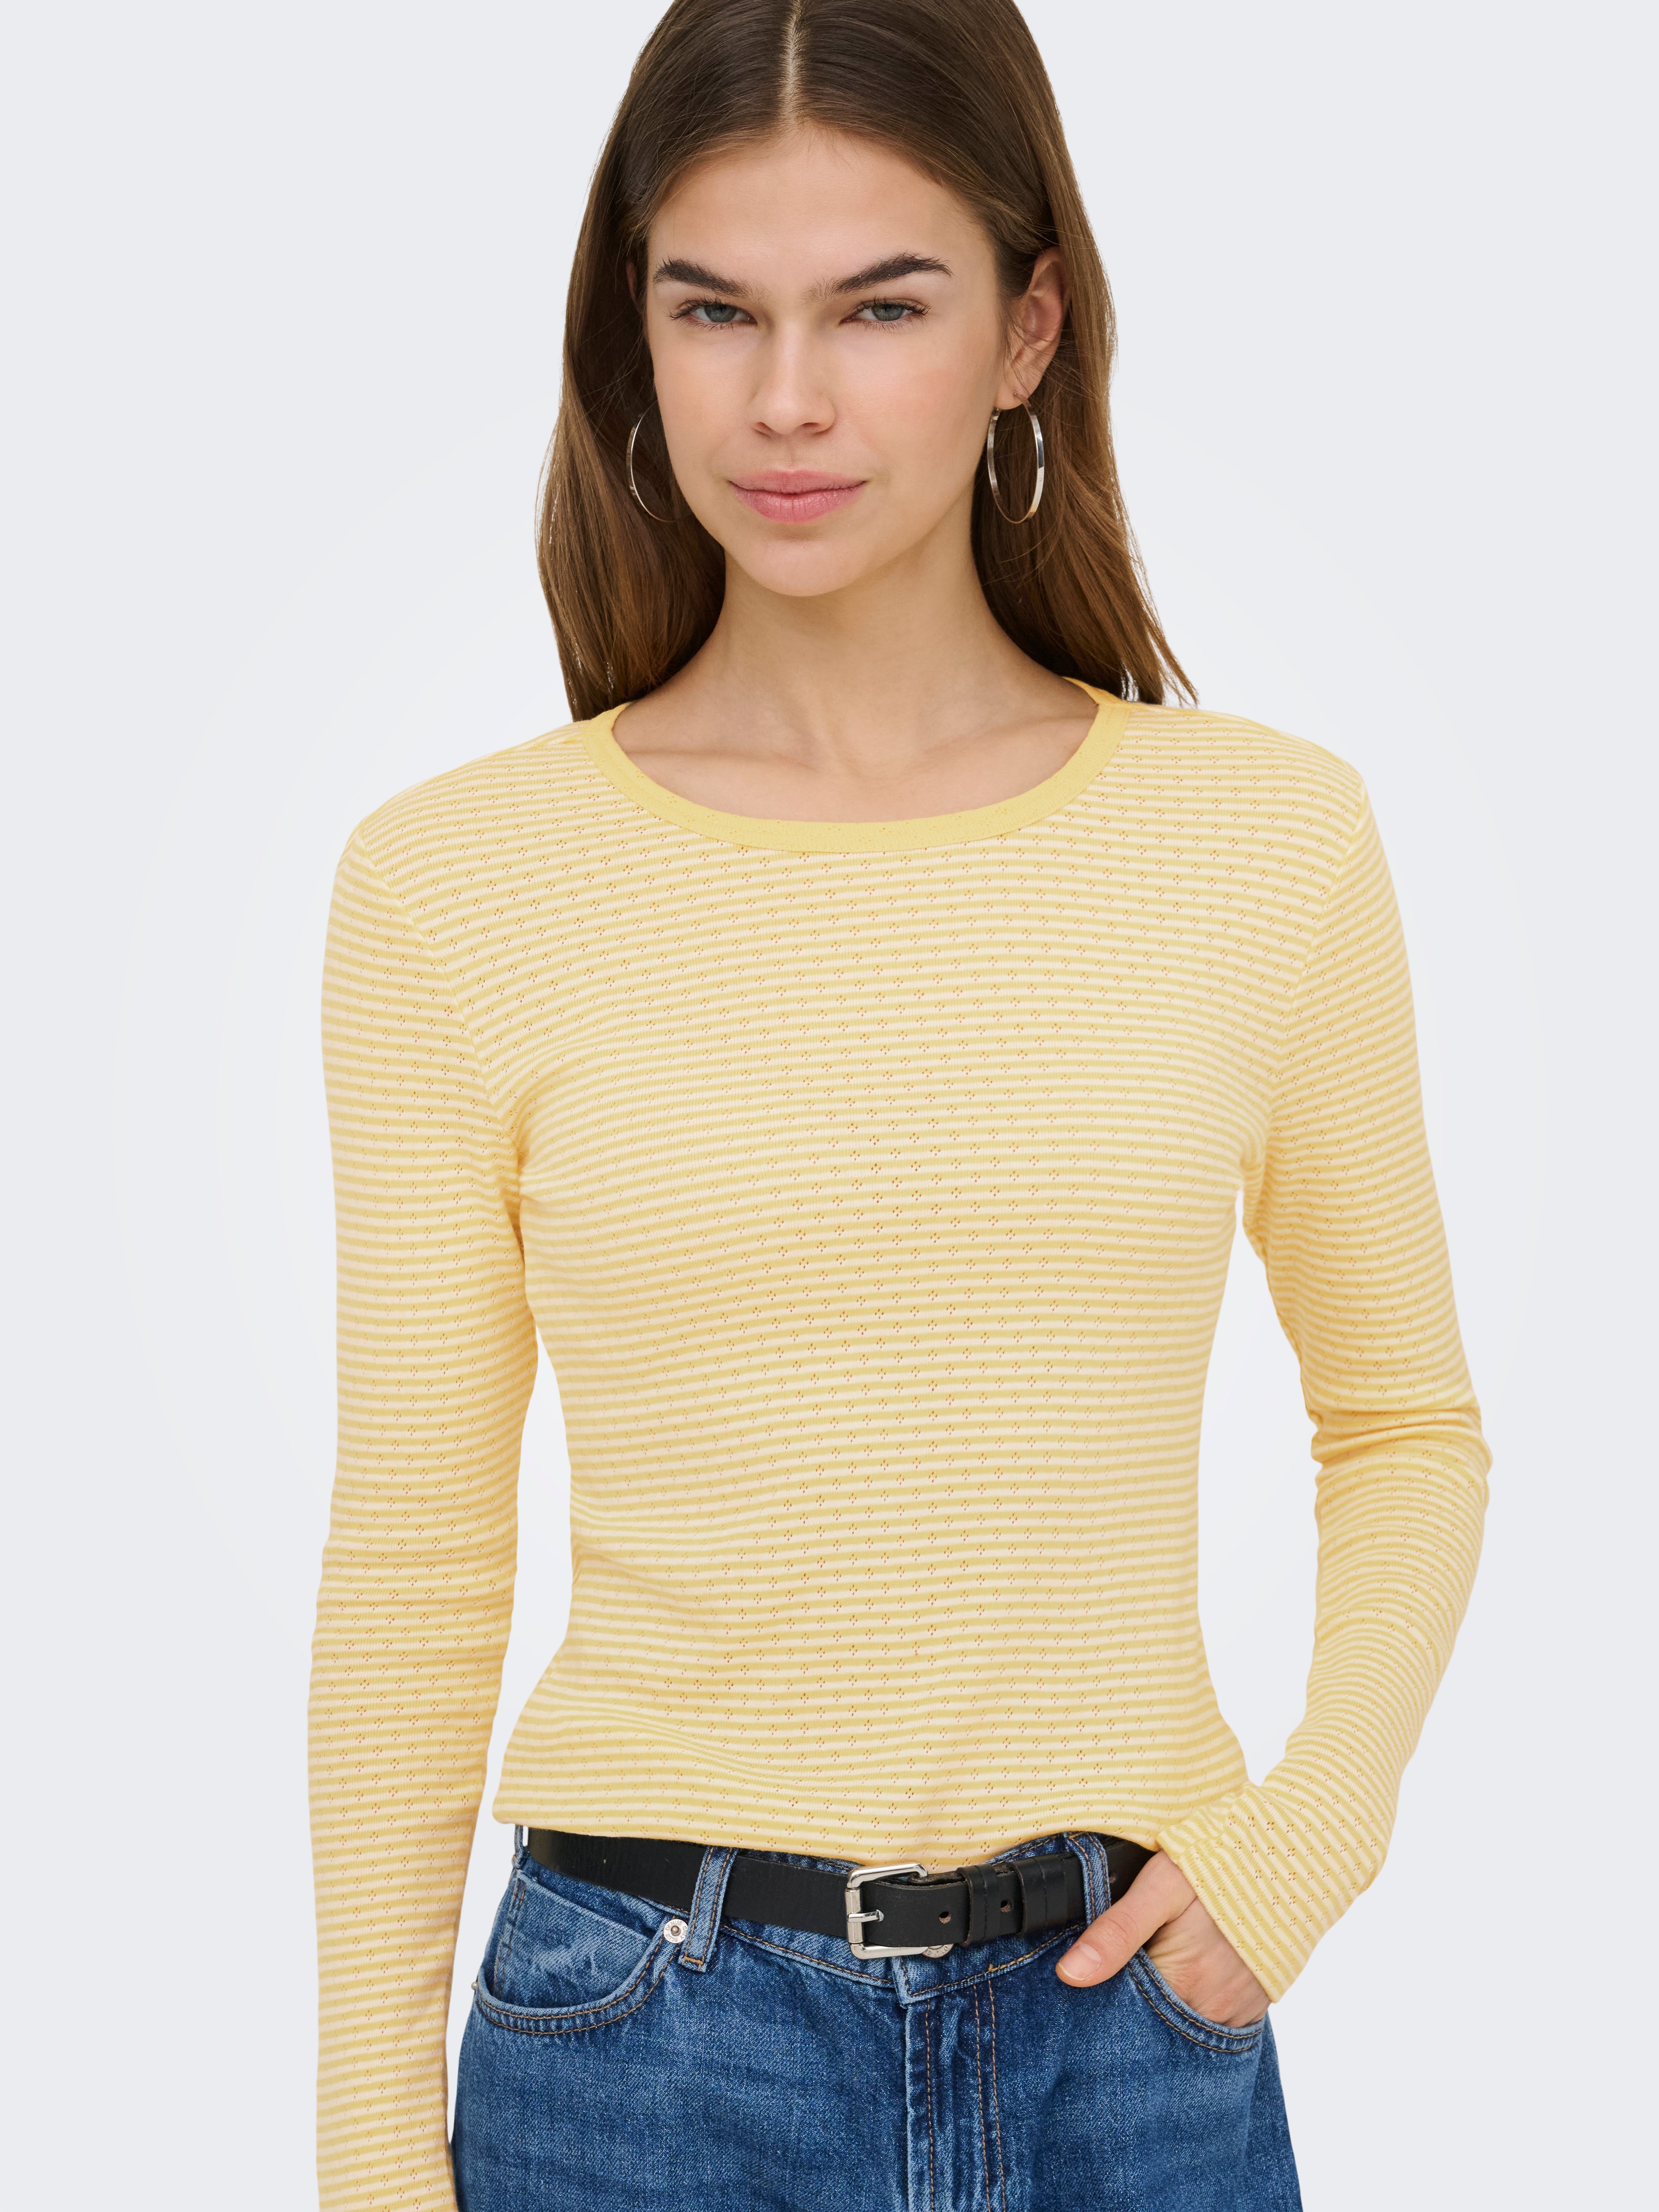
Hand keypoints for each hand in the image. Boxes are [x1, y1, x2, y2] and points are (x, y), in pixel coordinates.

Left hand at [1054, 1851, 1269, 2027]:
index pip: (1122, 2014)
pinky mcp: (1254, 2005)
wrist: (1296, 1854)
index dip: (1099, 1997)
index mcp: (1183, 1983)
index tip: (1079, 1982)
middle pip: (1151, 2026)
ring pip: (1181, 2025)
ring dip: (1161, 2007)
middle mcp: (1212, 2010)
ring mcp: (1237, 2011)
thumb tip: (1069, 1976)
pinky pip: (1212, 2019)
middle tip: (1115, 1969)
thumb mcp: (1162, 1886)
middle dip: (1127, 2008)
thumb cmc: (1225, 1861)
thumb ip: (1117, 1932)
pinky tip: (1182, 1974)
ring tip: (1150, 1967)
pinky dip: (1191, 2003)